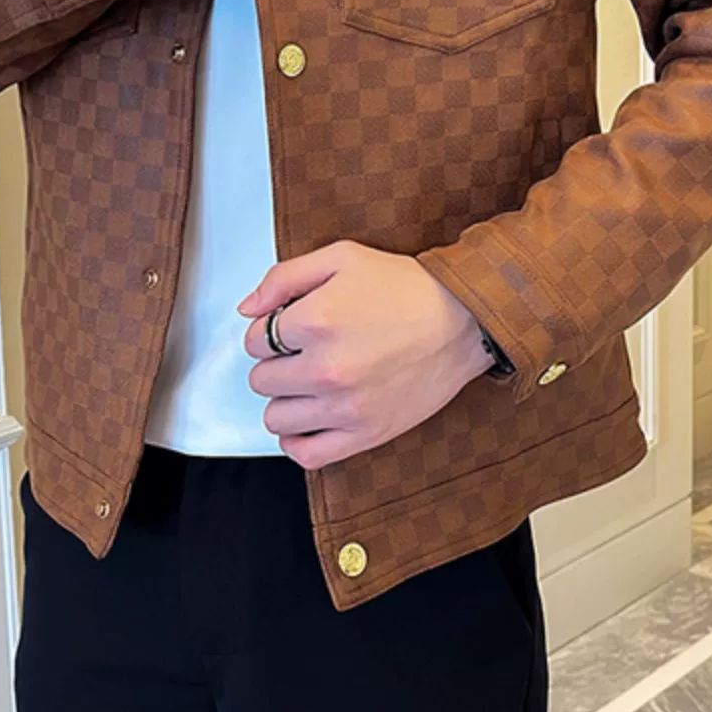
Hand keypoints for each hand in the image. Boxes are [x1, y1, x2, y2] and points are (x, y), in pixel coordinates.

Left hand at [238, 240, 494, 469]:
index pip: (254, 340)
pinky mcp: (365, 434)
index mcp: (315, 320)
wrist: (465, 320)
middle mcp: (325, 367)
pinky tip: (311, 419)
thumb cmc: (406, 287)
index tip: (293, 329)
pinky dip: (298, 440)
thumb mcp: (342, 257)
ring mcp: (344, 406)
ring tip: (311, 383)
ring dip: (286, 400)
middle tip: (305, 352)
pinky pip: (306, 454)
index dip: (270, 331)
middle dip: (277, 363)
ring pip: (275, 417)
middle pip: (261, 379)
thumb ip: (284, 277)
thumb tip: (246, 308)